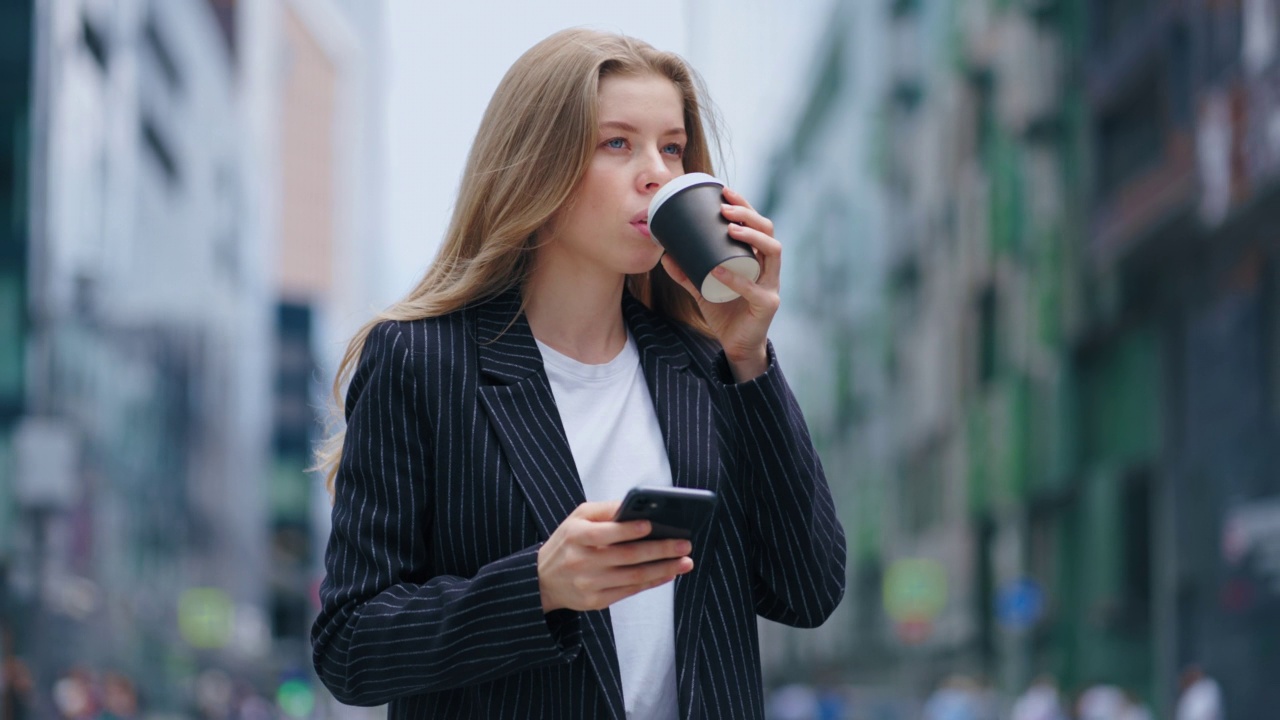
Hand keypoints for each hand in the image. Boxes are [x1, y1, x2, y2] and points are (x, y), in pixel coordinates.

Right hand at [537, 502, 694, 612]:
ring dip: (663, 569)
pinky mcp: (596, 601)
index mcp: (576, 536)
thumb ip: (605, 510)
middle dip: (660, 550)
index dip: (629, 529)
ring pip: (633, 576)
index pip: (605, 533)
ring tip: (685, 561)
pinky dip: (652, 582)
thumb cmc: (567, 542)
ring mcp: (589, 584)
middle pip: (627, 556)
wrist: (543, 579)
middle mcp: (581, 561)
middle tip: (684, 544)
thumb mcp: (577, 518)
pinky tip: (668, 573)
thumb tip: (636, 504)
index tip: (652, 524)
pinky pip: (630, 591)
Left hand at [660, 187, 780, 381]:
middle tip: (725, 209)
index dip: (744, 206)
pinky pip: (754, 288)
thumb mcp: (702, 288)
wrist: (736, 346)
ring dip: (752, 236)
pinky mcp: (767, 304)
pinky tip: (719, 269)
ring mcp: (771, 285)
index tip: (724, 191)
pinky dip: (736, 278)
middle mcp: (768, 268)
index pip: (757, 224)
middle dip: (749, 215)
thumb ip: (686, 273)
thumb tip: (664, 254)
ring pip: (773, 252)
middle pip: (768, 231)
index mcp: (757, 258)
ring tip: (731, 229)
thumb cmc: (724, 312)